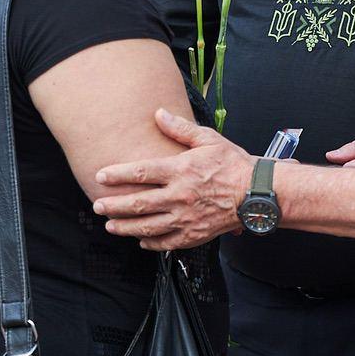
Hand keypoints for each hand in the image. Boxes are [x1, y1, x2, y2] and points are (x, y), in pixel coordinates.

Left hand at [93, 108, 255, 249]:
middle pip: (138, 204)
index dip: (118, 174)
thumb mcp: (208, 139)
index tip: (100, 176)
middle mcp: (179, 196)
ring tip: (110, 226)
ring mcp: (185, 218)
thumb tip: (158, 113)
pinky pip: (166, 242)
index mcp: (180, 170)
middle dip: (114, 206)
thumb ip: (180, 129)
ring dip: (125, 227)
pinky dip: (150, 242)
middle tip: (98, 206)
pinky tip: (140, 240)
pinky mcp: (194, 234)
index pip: (141, 172)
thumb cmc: (232, 164)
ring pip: (147, 227)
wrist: (256, 193)